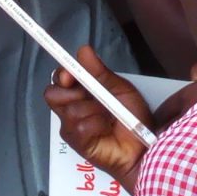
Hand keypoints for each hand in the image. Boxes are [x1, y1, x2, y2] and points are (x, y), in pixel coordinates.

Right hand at [46, 46, 149, 185]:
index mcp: (81, 92)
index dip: (62, 74)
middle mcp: (72, 108)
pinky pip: (79, 126)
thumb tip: (83, 50)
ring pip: (69, 109)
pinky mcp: (77, 142)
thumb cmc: (133, 117)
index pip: (59, 79)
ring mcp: (72, 126)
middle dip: (70, 92)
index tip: (71, 75)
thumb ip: (100, 72)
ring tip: (108, 117)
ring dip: (93, 110)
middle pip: (52, 94)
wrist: (143, 145)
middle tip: (88, 96)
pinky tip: (106, 129)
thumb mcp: (120, 89)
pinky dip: (96, 124)